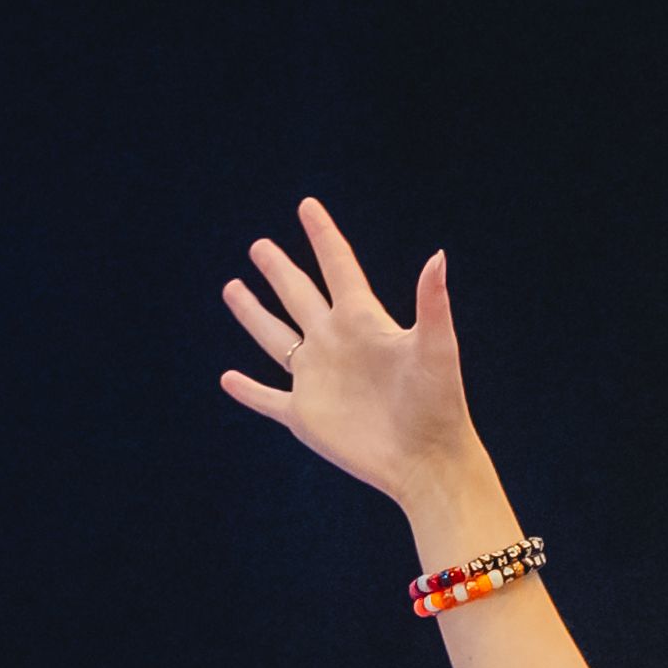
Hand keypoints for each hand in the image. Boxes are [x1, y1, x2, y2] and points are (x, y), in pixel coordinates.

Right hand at [215, 198, 478, 511]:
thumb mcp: (437, 349)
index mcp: (363, 322)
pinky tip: (228, 379)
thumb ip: (432, 304)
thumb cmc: (439, 405)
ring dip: (254, 314)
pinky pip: (268, 399)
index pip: (338, 268)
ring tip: (233, 287)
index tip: (308, 206)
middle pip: (299, 296)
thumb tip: (438, 256)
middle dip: (279, 270)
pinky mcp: (306, 416)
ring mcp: (318, 379)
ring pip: (275, 338)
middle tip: (260, 246)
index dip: (323, 237)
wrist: (429, 462)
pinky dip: (248, 391)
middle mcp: (336, 344)